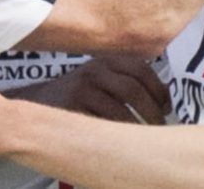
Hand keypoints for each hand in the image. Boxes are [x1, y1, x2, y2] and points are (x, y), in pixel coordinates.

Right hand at [12, 55, 168, 124]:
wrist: (36, 102)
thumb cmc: (77, 93)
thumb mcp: (99, 77)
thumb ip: (125, 80)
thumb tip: (164, 99)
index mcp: (106, 60)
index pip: (141, 69)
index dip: (159, 88)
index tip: (167, 106)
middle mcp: (95, 70)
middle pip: (133, 90)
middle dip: (152, 112)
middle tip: (160, 127)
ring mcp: (82, 90)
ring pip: (119, 111)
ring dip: (137, 128)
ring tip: (144, 139)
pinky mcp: (71, 109)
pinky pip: (101, 125)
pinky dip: (116, 136)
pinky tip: (122, 142)